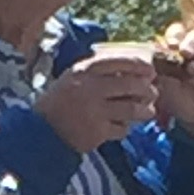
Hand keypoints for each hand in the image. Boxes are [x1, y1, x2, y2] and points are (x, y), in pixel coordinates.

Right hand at [37, 43, 160, 153]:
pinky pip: (121, 129)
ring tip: (148, 112)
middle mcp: (90, 89)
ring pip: (131, 108)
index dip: (139, 65)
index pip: (119, 62)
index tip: (150, 70)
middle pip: (130, 85)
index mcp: (84, 71)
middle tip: (152, 93)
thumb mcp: (72, 78)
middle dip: (146, 89)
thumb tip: (130, 68)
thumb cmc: (59, 102)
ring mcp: (94, 111)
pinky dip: (125, 128)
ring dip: (144, 110)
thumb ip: (96, 71)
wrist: (41, 132)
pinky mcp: (97, 132)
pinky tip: (122, 127)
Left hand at [152, 26, 193, 140]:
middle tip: (183, 53)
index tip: (169, 46)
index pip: (178, 32)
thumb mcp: (163, 85)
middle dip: (189, 44)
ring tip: (189, 74)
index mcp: (182, 48)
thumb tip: (146, 60)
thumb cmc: (179, 99)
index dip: (174, 36)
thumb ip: (157, 72)